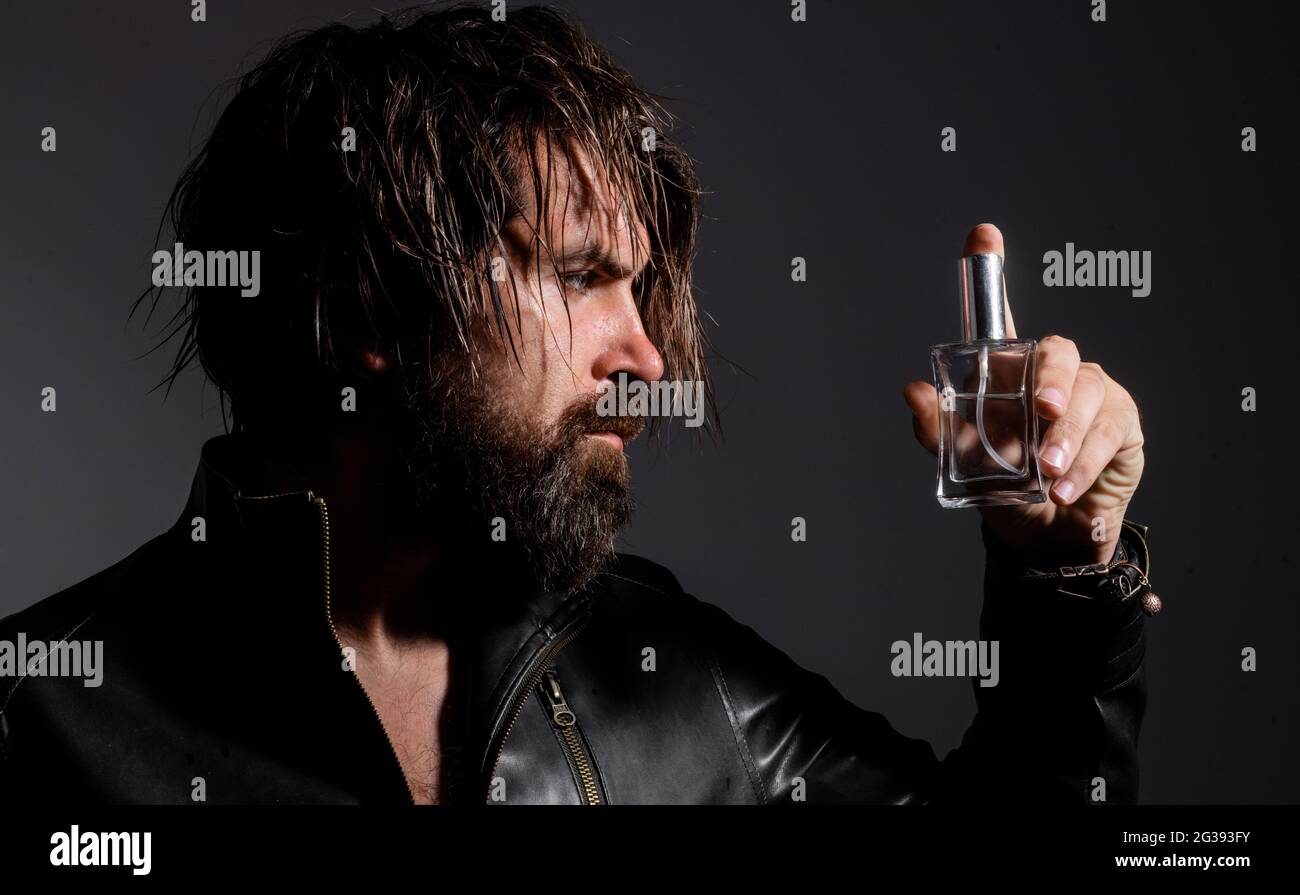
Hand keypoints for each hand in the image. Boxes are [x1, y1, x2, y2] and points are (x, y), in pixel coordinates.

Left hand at [903, 223, 1144, 566]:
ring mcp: (1090, 395)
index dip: (991, 267)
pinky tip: (1065, 487)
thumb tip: (915, 391)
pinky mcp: (1121, 425)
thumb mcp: (963, 463)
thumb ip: (938, 429)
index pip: (1000, 314)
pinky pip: (1109, 432)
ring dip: (1066, 436)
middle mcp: (1051, 375)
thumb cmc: (1005, 489)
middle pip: (1057, 350)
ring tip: (1046, 472)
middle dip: (1051, 377)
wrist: (1044, 537)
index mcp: (1009, 373)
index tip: (983, 233)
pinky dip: (1084, 462)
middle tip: (1042, 411)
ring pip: (1087, 392)